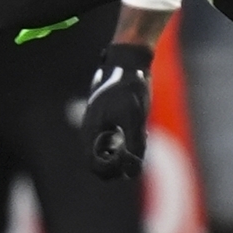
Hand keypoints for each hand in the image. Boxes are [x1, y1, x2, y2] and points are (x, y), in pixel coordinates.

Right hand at [82, 39, 152, 177]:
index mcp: (92, 131)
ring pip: (109, 151)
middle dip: (119, 164)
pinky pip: (115, 139)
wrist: (129, 60)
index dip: (111, 170)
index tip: (129, 160)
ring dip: (124, 153)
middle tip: (137, 154)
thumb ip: (135, 145)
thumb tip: (133, 171)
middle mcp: (92, 130)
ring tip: (140, 139)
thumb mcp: (135, 118)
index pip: (94, 166)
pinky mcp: (109, 118)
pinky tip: (141, 131)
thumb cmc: (130, 88)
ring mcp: (100, 124)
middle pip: (101, 161)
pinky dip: (127, 142)